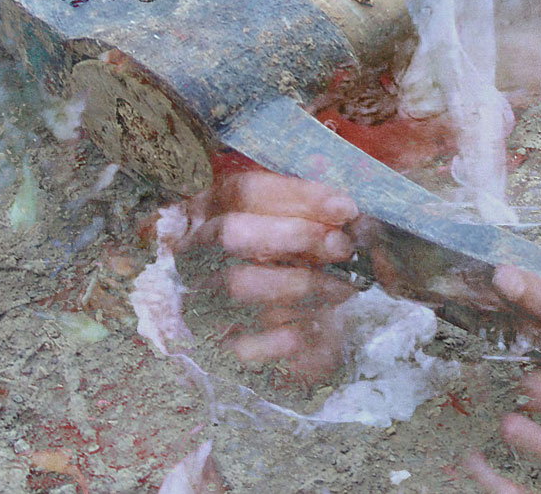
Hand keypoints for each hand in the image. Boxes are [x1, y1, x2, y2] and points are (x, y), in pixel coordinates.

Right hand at [184, 167, 359, 384]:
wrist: (288, 333)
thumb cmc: (295, 265)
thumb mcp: (299, 229)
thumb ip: (313, 214)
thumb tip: (342, 210)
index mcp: (211, 212)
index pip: (243, 192)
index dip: (297, 196)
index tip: (345, 208)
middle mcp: (195, 252)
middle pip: (230, 233)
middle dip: (294, 236)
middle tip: (342, 247)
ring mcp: (200, 300)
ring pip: (238, 285)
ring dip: (301, 284)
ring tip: (342, 287)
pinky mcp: (217, 349)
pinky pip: (245, 342)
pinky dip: (285, 335)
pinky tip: (314, 327)